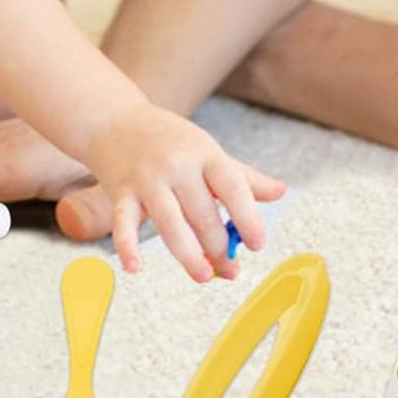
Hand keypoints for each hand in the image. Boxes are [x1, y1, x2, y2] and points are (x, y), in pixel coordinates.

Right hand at [84, 104, 285, 282]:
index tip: (258, 244)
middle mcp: (178, 165)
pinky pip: (124, 223)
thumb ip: (243, 176)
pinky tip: (136, 268)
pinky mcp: (121, 192)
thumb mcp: (208, 151)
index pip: (233, 186)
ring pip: (170, 222)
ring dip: (188, 254)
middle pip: (203, 212)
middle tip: (229, 269)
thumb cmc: (169, 140)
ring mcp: (148, 179)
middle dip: (219, 247)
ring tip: (204, 276)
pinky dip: (128, 247)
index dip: (248, 217)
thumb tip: (281, 192)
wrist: (115, 121)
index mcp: (205, 154)